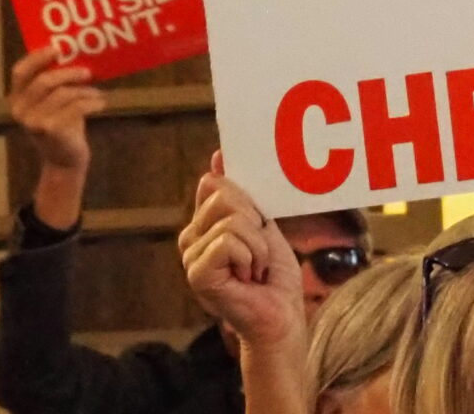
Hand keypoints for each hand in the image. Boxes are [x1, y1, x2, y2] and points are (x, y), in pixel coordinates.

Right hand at [8, 47, 103, 172]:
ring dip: (84, 91)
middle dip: (69, 73)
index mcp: (17, 98)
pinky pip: (75, 107)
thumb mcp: (53, 103)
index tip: (57, 49)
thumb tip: (77, 55)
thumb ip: (55, 84)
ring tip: (96, 93)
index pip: (20, 72)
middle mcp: (20, 110)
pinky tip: (101, 103)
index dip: (37, 58)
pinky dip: (91, 102)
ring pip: (63, 94)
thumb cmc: (61, 124)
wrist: (64, 159)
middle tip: (87, 72)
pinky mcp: (50, 130)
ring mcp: (33, 122)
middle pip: (44, 81)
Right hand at [179, 151, 305, 351]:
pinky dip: (250, 256)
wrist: (282, 316)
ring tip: (255, 268)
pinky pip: (229, 241)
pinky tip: (248, 278)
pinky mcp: (197, 273)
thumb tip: (218, 156)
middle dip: (255, 222)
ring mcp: (191, 256)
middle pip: (224, 195)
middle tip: (259, 253)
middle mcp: (191, 237)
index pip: (214, 183)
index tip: (257, 216)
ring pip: (231, 219)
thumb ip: (242, 196)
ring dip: (257, 245)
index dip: (242, 195)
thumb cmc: (275, 276)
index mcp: (205, 224)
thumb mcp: (262, 225)